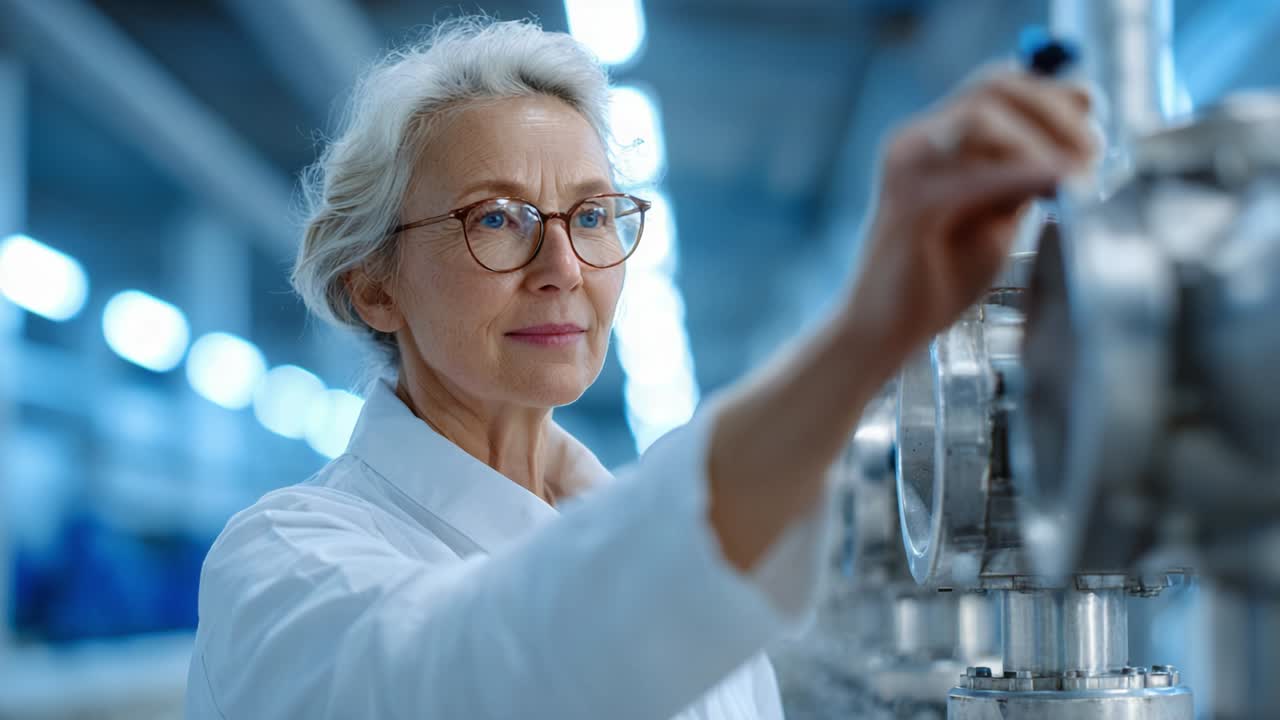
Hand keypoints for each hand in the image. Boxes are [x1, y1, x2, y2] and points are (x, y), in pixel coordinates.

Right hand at [844, 66, 1094, 369]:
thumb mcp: (995, 216)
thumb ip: (1024, 176)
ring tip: (1077, 171)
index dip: (1053, 93)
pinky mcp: (909, 206)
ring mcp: (907, 168)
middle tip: (1093, 149)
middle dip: (1055, 110)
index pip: (998, 84)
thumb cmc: (938, 277)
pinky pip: (973, 175)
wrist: (886, 327)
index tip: (1095, 120)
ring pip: (982, 119)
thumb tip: (1078, 141)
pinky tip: (1055, 185)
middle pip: (993, 87)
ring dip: (1041, 139)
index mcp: (933, 138)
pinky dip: (1022, 174)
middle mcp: (914, 140)